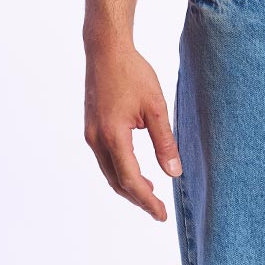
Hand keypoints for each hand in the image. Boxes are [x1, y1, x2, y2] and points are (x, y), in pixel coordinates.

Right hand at [84, 43, 180, 220]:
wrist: (105, 50)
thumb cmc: (132, 73)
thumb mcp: (156, 108)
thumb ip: (165, 143)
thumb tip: (174, 174)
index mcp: (113, 136)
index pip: (131, 180)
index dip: (147, 201)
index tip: (162, 215)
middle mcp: (97, 139)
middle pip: (117, 182)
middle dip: (138, 199)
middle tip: (159, 211)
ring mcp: (91, 134)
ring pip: (109, 173)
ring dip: (129, 188)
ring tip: (151, 195)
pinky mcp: (91, 129)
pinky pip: (105, 161)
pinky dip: (121, 173)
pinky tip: (138, 174)